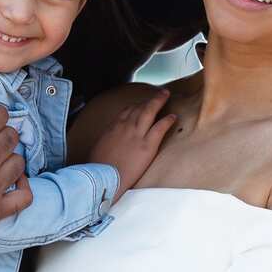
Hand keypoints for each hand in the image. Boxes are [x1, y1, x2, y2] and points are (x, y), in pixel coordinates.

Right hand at [88, 87, 175, 203]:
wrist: (102, 177)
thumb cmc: (98, 167)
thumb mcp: (98, 148)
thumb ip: (107, 142)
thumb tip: (109, 144)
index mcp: (113, 128)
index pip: (127, 111)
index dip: (137, 106)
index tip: (142, 104)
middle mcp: (125, 127)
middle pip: (139, 108)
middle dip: (150, 100)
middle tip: (159, 94)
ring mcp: (137, 135)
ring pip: (149, 112)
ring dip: (158, 101)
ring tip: (166, 95)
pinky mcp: (147, 146)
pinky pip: (159, 128)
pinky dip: (167, 121)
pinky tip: (173, 117)